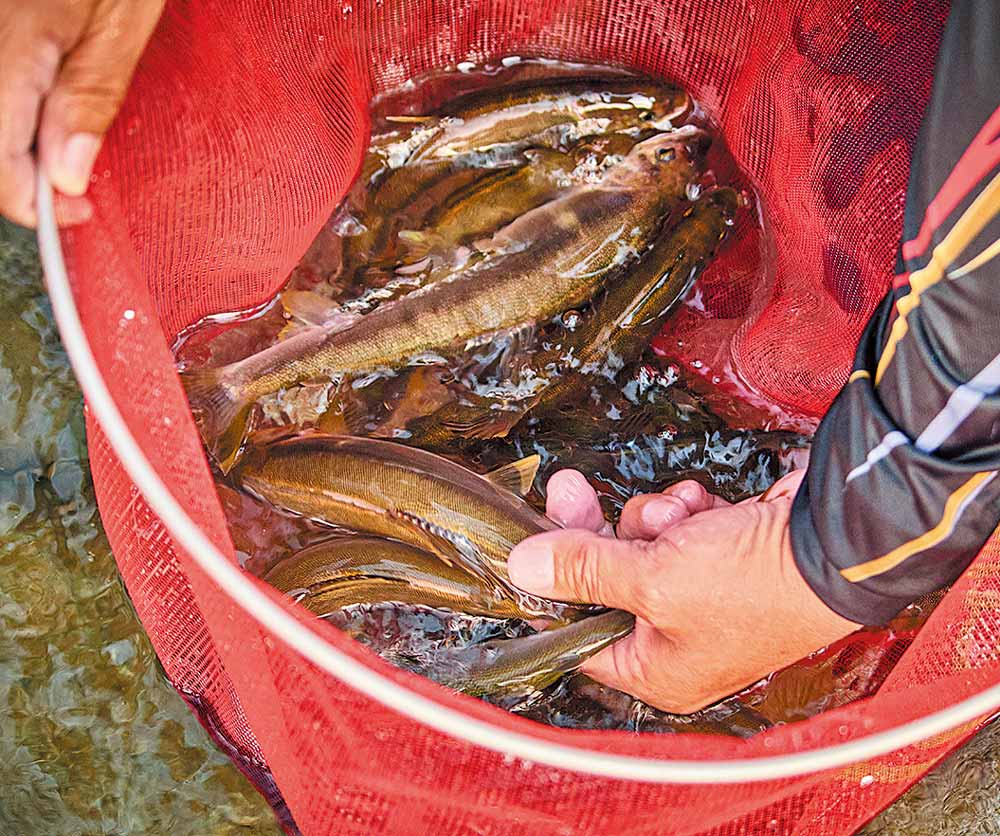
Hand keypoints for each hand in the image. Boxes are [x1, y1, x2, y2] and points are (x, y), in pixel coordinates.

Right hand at [0, 0, 163, 226]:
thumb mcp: (122, 23)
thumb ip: (89, 97)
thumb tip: (66, 178)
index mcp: (16, 49)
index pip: (0, 167)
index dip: (35, 205)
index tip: (79, 211)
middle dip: (21, 174)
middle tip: (74, 183)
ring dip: (14, 141)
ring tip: (59, 143)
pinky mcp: (1, 31)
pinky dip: (11, 108)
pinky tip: (41, 103)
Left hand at [509, 469, 858, 712]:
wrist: (839, 544)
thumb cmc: (753, 583)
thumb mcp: (654, 578)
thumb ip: (583, 569)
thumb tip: (520, 567)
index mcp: (654, 670)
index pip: (576, 631)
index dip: (550, 584)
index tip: (530, 537)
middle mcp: (672, 641)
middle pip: (601, 579)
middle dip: (596, 533)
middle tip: (568, 488)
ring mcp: (697, 597)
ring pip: (637, 544)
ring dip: (653, 519)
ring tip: (683, 516)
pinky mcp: (718, 558)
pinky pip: (675, 528)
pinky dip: (685, 512)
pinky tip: (708, 506)